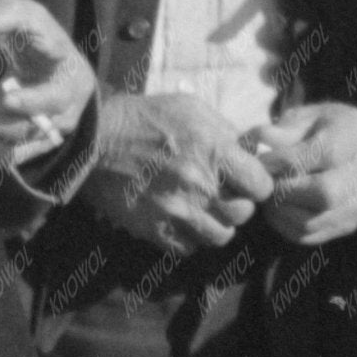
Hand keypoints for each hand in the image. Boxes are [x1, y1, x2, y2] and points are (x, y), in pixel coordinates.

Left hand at [0, 0, 96, 171]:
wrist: (45, 70)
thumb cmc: (39, 40)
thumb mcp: (31, 18)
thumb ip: (9, 14)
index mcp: (66, 87)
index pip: (52, 101)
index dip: (31, 102)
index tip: (4, 96)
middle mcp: (52, 123)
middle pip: (20, 132)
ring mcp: (29, 142)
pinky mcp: (5, 151)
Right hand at [86, 91, 274, 254]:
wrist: (96, 140)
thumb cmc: (145, 118)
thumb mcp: (192, 108)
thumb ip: (226, 131)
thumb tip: (249, 152)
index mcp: (214, 152)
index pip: (261, 186)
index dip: (257, 183)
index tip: (247, 180)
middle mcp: (199, 186)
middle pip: (244, 214)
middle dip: (239, 204)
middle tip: (225, 194)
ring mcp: (177, 212)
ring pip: (220, 236)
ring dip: (217, 224)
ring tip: (206, 210)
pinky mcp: (156, 230)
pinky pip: (189, 248)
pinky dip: (191, 238)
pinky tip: (183, 220)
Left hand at [243, 101, 356, 244]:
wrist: (340, 144)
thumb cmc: (314, 127)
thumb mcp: (299, 116)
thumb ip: (281, 129)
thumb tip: (260, 139)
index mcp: (355, 132)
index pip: (327, 154)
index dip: (287, 160)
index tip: (262, 160)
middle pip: (325, 194)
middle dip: (284, 189)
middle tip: (263, 181)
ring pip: (311, 221)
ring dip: (278, 209)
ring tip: (266, 192)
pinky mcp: (347, 224)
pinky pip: (307, 235)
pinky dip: (282, 224)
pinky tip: (275, 205)